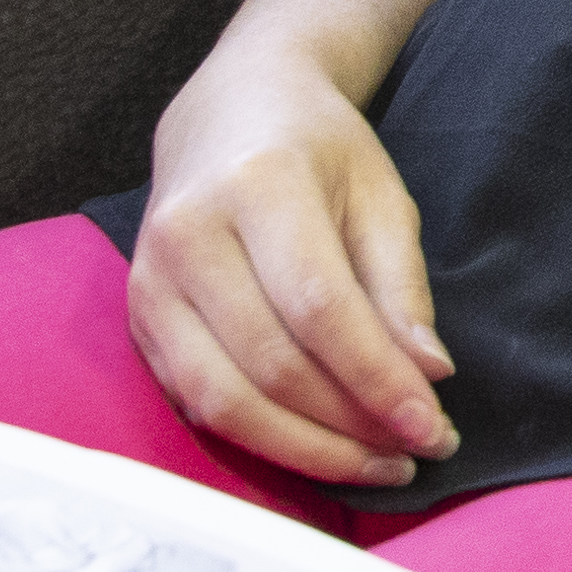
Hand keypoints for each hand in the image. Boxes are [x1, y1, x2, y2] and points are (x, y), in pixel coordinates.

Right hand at [129, 46, 457, 486]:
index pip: (320, 308)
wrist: (228, 111)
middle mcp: (189, 234)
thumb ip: (401, 286)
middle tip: (415, 451)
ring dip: (306, 449)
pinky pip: (195, 402)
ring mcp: (150, 281)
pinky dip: (261, 437)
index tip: (433, 427)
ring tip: (375, 460)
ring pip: (224, 400)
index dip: (377, 379)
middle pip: (270, 364)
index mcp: (259, 184)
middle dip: (349, 426)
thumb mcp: (381, 194)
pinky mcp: (138, 320)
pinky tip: (318, 444)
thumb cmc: (318, 149)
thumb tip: (429, 373)